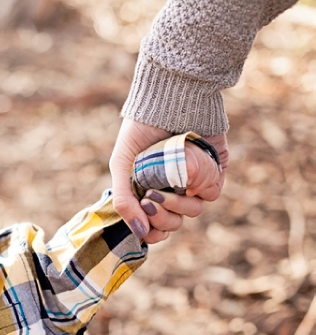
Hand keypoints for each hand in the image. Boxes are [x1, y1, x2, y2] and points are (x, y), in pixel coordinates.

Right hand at [109, 119, 228, 238]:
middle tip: (153, 198)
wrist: (170, 101)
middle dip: (164, 219)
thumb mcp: (121, 165)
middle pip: (173, 224)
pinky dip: (200, 187)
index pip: (153, 227)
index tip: (146, 223)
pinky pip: (211, 193)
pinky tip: (188, 173)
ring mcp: (193, 183)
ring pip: (193, 211)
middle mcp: (171, 191)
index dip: (151, 232)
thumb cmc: (141, 131)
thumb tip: (139, 232)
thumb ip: (123, 200)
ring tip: (169, 186)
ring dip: (180, 205)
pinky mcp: (214, 172)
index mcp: (147, 192)